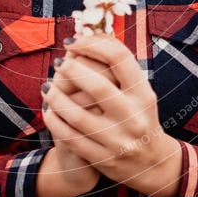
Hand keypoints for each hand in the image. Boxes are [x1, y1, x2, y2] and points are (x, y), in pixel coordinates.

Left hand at [42, 33, 175, 191]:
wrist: (150, 163)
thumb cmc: (138, 117)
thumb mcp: (138, 92)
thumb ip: (118, 67)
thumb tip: (92, 33)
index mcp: (143, 94)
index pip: (119, 58)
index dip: (92, 44)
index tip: (73, 41)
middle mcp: (134, 117)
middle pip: (98, 86)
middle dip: (72, 70)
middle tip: (58, 63)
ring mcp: (119, 141)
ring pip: (78, 116)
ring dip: (56, 98)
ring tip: (47, 86)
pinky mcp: (104, 159)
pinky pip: (71, 138)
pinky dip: (56, 122)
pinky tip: (48, 111)